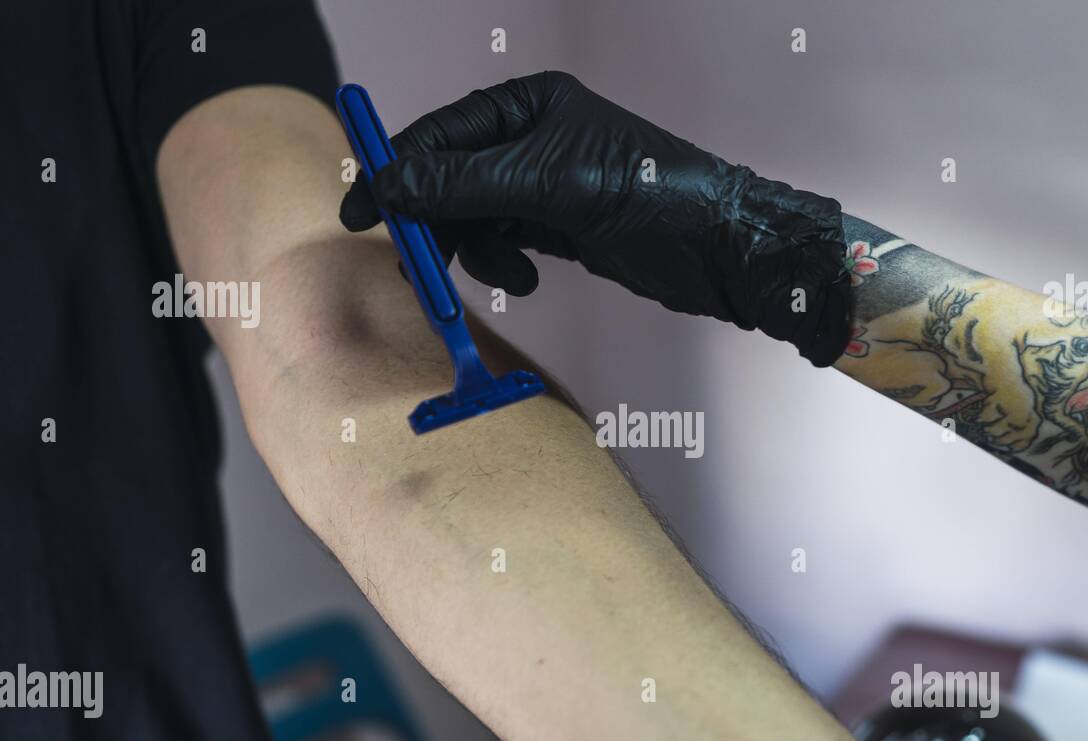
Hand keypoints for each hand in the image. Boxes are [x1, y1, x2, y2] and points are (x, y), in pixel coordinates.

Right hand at [340, 71, 852, 365]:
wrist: (717, 247)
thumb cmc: (649, 194)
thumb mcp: (549, 185)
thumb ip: (465, 184)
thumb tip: (389, 184)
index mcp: (529, 103)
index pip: (439, 134)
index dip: (395, 172)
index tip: (359, 214)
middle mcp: (532, 137)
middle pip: (449, 179)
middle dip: (436, 223)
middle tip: (422, 267)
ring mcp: (544, 184)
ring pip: (474, 218)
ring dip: (478, 252)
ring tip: (511, 276)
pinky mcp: (558, 225)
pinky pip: (503, 242)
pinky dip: (505, 265)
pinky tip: (530, 278)